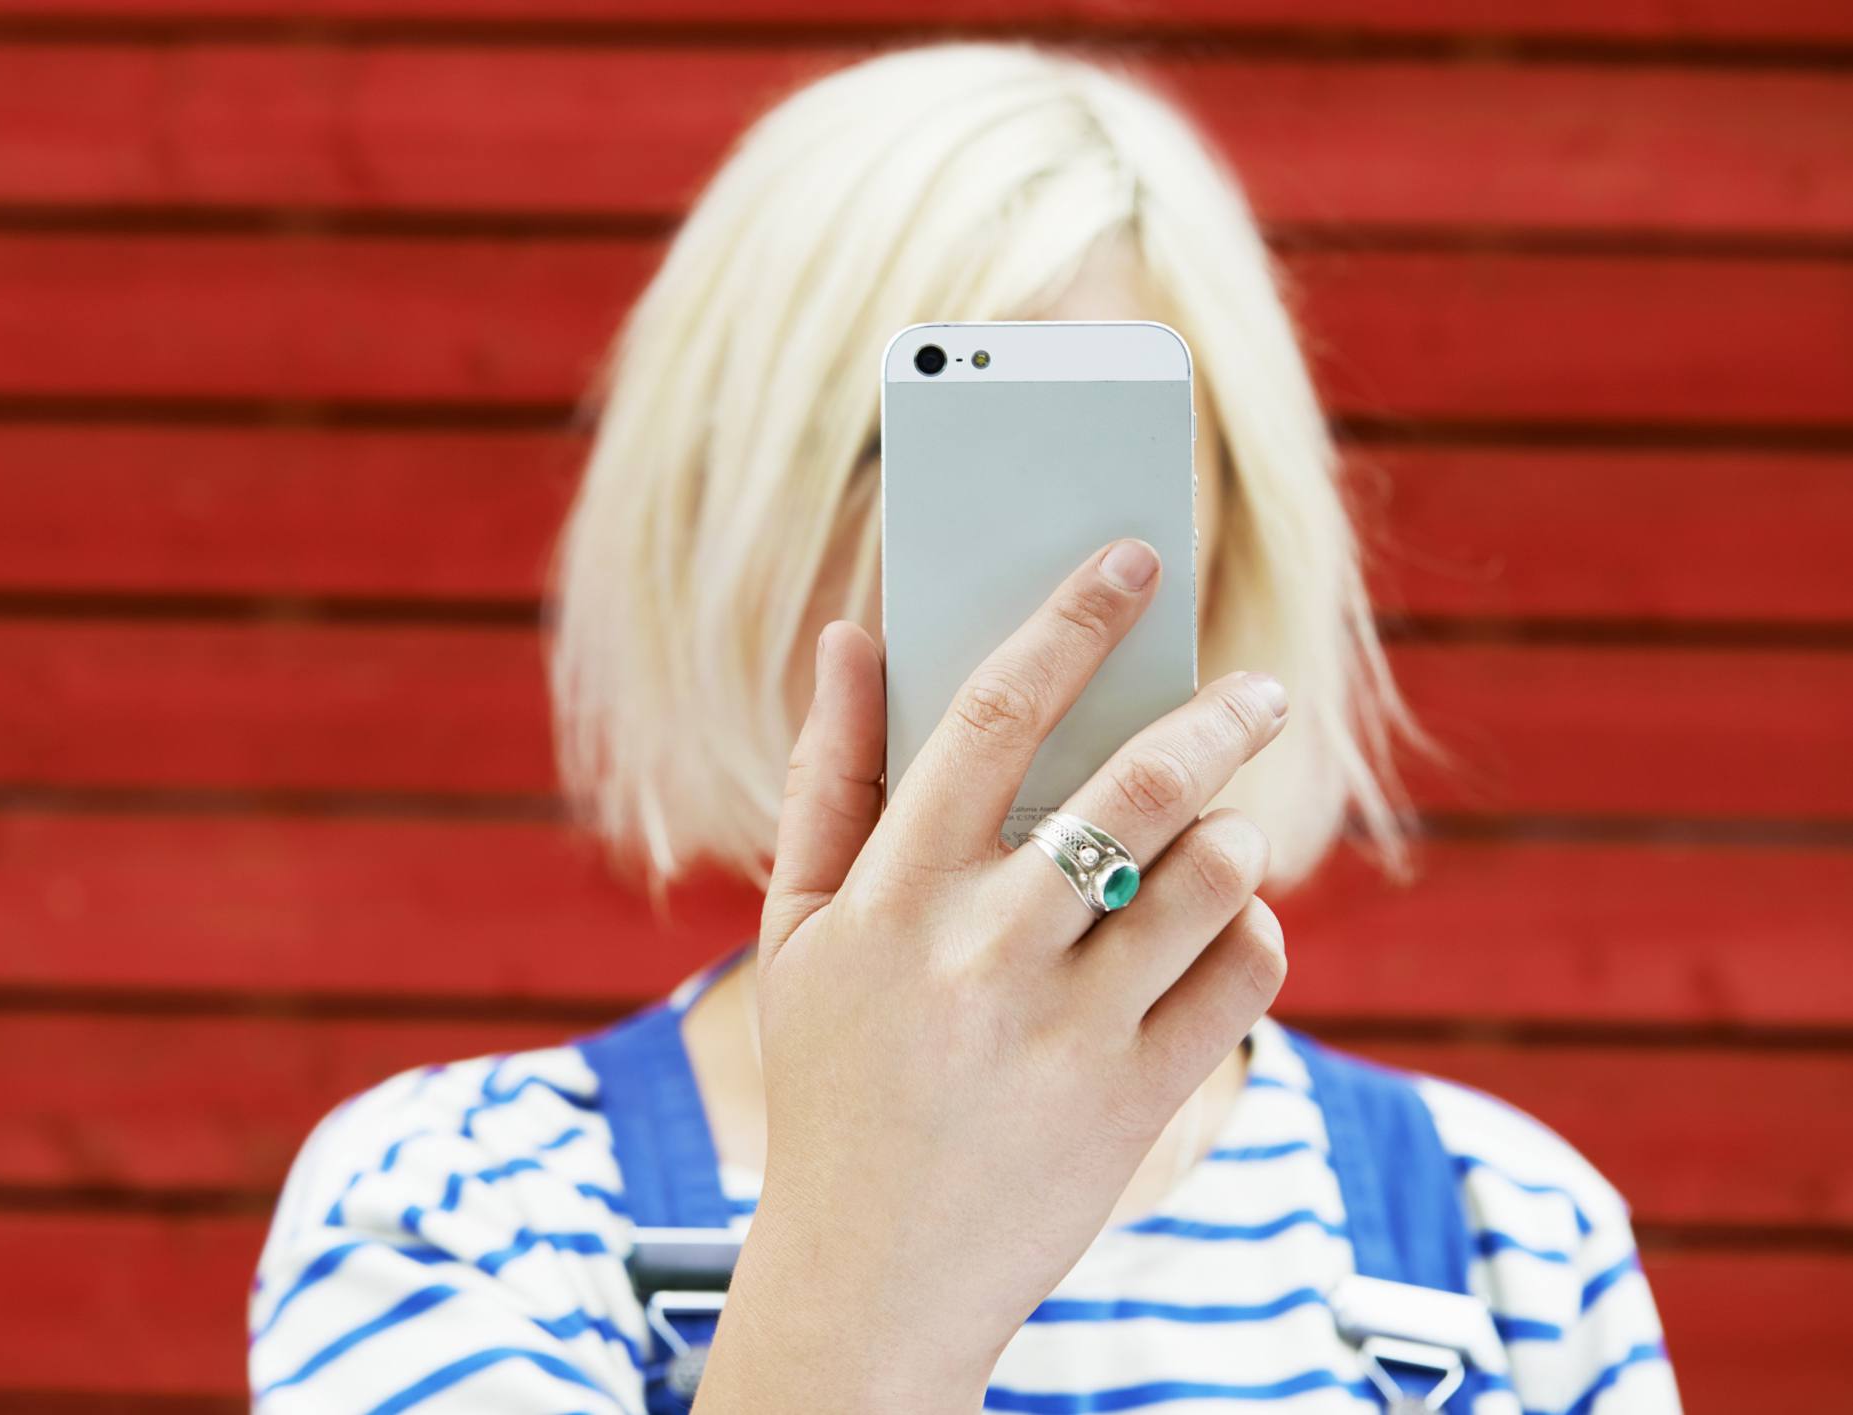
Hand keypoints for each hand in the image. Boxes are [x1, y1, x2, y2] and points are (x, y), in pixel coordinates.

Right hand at [695, 538, 1289, 1413]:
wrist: (873, 1282)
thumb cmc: (835, 1083)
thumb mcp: (798, 935)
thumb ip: (824, 778)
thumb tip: (852, 632)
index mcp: (889, 897)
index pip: (993, 714)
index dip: (1070, 619)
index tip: (1132, 557)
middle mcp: (982, 953)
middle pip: (1134, 782)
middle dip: (1216, 712)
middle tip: (1253, 691)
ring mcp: (1069, 1030)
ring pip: (1212, 872)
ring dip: (1232, 830)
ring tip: (1215, 833)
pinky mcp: (1140, 1099)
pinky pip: (1248, 972)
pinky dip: (1251, 931)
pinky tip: (1213, 933)